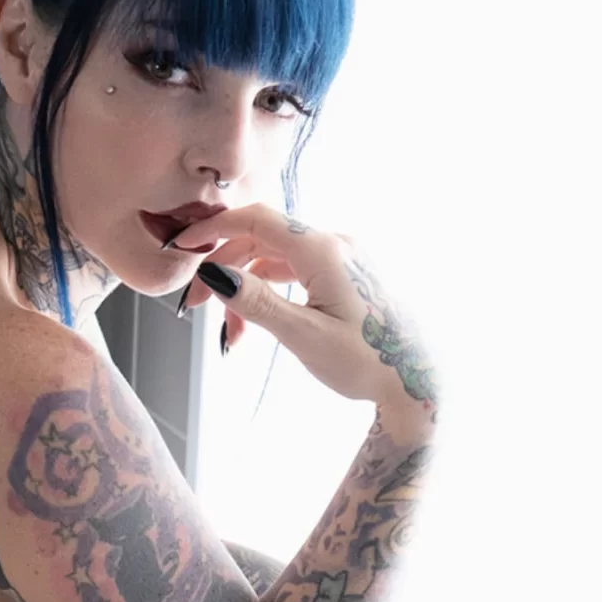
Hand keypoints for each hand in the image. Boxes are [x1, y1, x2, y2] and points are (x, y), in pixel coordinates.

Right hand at [190, 206, 439, 421]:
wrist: (419, 381)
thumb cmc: (370, 362)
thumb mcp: (304, 336)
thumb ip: (257, 302)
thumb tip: (215, 274)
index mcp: (324, 251)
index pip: (256, 220)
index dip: (212, 229)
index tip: (182, 248)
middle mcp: (334, 244)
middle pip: (261, 239)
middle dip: (223, 269)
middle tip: (196, 308)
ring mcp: (341, 258)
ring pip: (274, 258)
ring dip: (244, 288)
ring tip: (231, 334)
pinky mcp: (344, 274)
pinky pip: (294, 270)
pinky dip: (268, 292)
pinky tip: (257, 324)